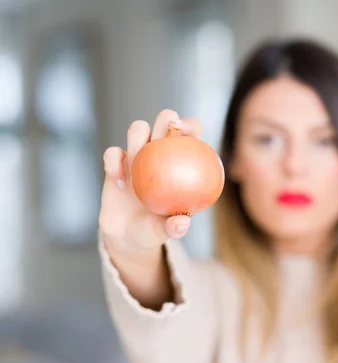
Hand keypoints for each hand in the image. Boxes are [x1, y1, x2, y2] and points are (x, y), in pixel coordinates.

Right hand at [99, 109, 202, 255]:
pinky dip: (114, 163)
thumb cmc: (154, 229)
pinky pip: (113, 153)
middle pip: (165, 122)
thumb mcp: (164, 231)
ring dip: (138, 138)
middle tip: (164, 134)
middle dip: (166, 118)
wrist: (127, 235)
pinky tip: (119, 181)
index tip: (188, 132)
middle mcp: (161, 153)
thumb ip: (172, 227)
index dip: (192, 126)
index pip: (192, 135)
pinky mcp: (116, 162)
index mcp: (181, 162)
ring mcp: (138, 155)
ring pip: (138, 128)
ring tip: (136, 161)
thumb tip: (182, 223)